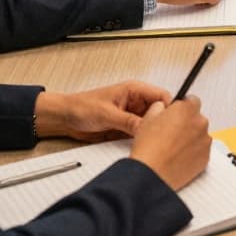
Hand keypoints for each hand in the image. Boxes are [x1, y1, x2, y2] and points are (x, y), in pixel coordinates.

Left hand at [34, 80, 172, 140]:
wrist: (66, 118)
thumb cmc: (81, 106)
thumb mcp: (107, 114)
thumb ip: (128, 121)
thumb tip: (148, 127)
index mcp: (134, 90)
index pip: (162, 96)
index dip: (169, 109)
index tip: (170, 122)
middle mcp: (136, 102)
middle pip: (160, 111)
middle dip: (162, 123)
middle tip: (163, 135)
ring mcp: (133, 115)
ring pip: (153, 123)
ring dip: (153, 132)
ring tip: (154, 141)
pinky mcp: (127, 127)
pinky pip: (142, 133)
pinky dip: (144, 139)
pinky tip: (144, 144)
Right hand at [130, 96, 211, 190]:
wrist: (152, 173)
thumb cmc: (149, 147)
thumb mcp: (148, 118)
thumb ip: (160, 107)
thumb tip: (162, 107)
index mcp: (187, 109)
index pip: (192, 100)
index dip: (182, 107)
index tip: (176, 113)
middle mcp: (200, 123)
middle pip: (197, 118)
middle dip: (186, 123)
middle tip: (171, 133)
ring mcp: (205, 141)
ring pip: (199, 135)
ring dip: (190, 138)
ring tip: (172, 148)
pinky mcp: (206, 158)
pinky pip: (201, 151)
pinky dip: (193, 153)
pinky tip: (178, 157)